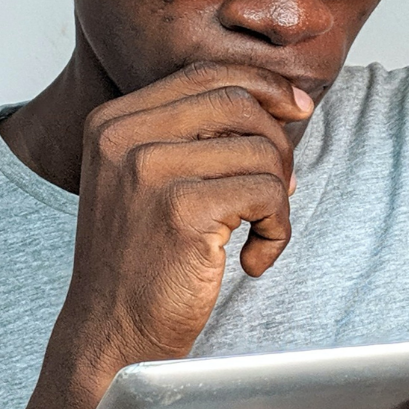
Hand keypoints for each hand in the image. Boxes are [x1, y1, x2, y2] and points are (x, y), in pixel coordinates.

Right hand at [17, 61, 313, 408]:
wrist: (109, 334)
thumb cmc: (140, 257)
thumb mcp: (147, 176)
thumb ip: (193, 132)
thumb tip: (281, 98)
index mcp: (113, 120)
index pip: (205, 74)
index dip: (263, 84)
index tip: (298, 108)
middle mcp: (123, 137)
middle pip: (237, 102)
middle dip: (278, 142)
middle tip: (280, 187)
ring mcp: (148, 171)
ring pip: (260, 150)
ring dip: (278, 196)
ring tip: (259, 230)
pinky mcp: (181, 211)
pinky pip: (266, 194)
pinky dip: (277, 230)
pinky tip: (254, 259)